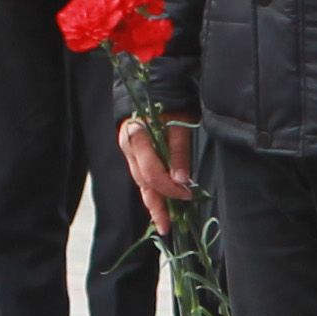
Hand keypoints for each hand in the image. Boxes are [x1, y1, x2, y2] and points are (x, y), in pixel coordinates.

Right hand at [120, 112, 196, 228]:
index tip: (188, 194)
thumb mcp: (179, 126)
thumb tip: (181, 181)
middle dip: (159, 204)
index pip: (151, 171)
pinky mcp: (135, 157)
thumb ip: (178, 153)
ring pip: (141, 184)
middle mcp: (128, 147)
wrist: (160, 89)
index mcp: (135, 136)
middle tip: (171, 225)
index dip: (169, 187)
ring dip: (154, 204)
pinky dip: (153, 194)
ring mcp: (129, 153)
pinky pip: (143, 179)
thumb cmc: (172, 105)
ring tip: (164, 225)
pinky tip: (160, 210)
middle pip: (143, 182)